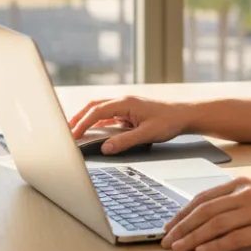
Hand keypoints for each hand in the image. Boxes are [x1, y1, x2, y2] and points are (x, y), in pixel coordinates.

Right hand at [67, 96, 190, 154]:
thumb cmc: (169, 121)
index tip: (72, 135)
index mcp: (125, 103)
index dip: (82, 123)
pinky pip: (109, 114)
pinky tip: (95, 130)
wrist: (184, 115)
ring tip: (75, 129)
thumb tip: (105, 148)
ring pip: (100, 109)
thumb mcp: (147, 134)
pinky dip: (98, 121)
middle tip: (66, 129)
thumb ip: (125, 141)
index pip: (97, 111)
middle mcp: (124, 101)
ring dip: (87, 118)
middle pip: (94, 106)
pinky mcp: (130, 111)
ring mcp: (126, 105)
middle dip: (79, 117)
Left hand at [161, 177, 250, 250]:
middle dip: (181, 227)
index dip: (183, 212)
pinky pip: (234, 238)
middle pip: (204, 211)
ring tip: (178, 248)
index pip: (203, 198)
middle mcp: (245, 195)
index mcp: (241, 185)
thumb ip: (237, 197)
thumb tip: (210, 210)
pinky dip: (215, 245)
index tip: (169, 224)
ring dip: (192, 238)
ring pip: (215, 225)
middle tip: (166, 240)